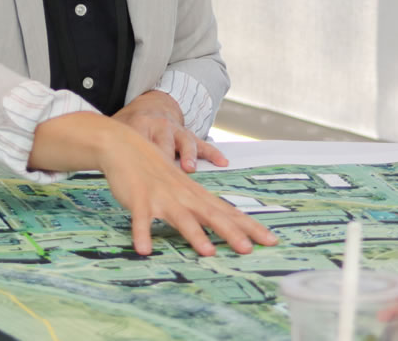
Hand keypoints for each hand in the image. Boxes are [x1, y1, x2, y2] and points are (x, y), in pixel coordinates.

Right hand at [29, 113, 277, 255]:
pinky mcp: (140, 200)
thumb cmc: (155, 171)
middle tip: (249, 249)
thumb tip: (222, 225)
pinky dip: (142, 233)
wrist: (125, 146)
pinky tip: (144, 249)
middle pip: (212, 215)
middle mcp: (184, 196)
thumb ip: (199, 207)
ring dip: (194, 234)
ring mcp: (162, 197)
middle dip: (231, 233)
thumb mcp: (182, 189)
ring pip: (181, 217)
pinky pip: (141, 219)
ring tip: (208, 251)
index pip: (228, 212)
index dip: (250, 227)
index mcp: (196, 195)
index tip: (272, 240)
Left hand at [113, 91, 227, 172]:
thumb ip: (109, 141)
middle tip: (164, 172)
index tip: (137, 175)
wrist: (152, 105)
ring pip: (184, 142)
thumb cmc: (130, 124)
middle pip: (163, 145)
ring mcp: (176, 131)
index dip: (138, 158)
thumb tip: (87, 150)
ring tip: (189, 168)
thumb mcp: (118, 127)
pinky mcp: (189, 136)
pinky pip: (203, 143)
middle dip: (165, 159)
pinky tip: (222, 162)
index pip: (138, 142)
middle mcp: (160, 127)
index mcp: (140, 126)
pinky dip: (212, 153)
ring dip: (187, 155)